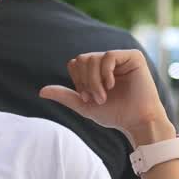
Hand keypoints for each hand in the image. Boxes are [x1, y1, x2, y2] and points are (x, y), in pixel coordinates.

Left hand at [40, 50, 171, 145]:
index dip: (77, 81)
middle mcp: (108, 61)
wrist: (137, 121)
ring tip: (103, 97)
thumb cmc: (115, 114)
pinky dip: (106, 73)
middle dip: (85, 82)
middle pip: (82, 59)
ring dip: (94, 82)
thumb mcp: (85, 106)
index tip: (87, 98)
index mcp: (97, 69)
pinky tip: (111, 85)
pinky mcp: (133, 57)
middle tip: (96, 99)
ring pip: (93, 59)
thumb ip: (65, 96)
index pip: (75, 63)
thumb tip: (41, 91)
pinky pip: (108, 56)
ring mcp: (121, 57)